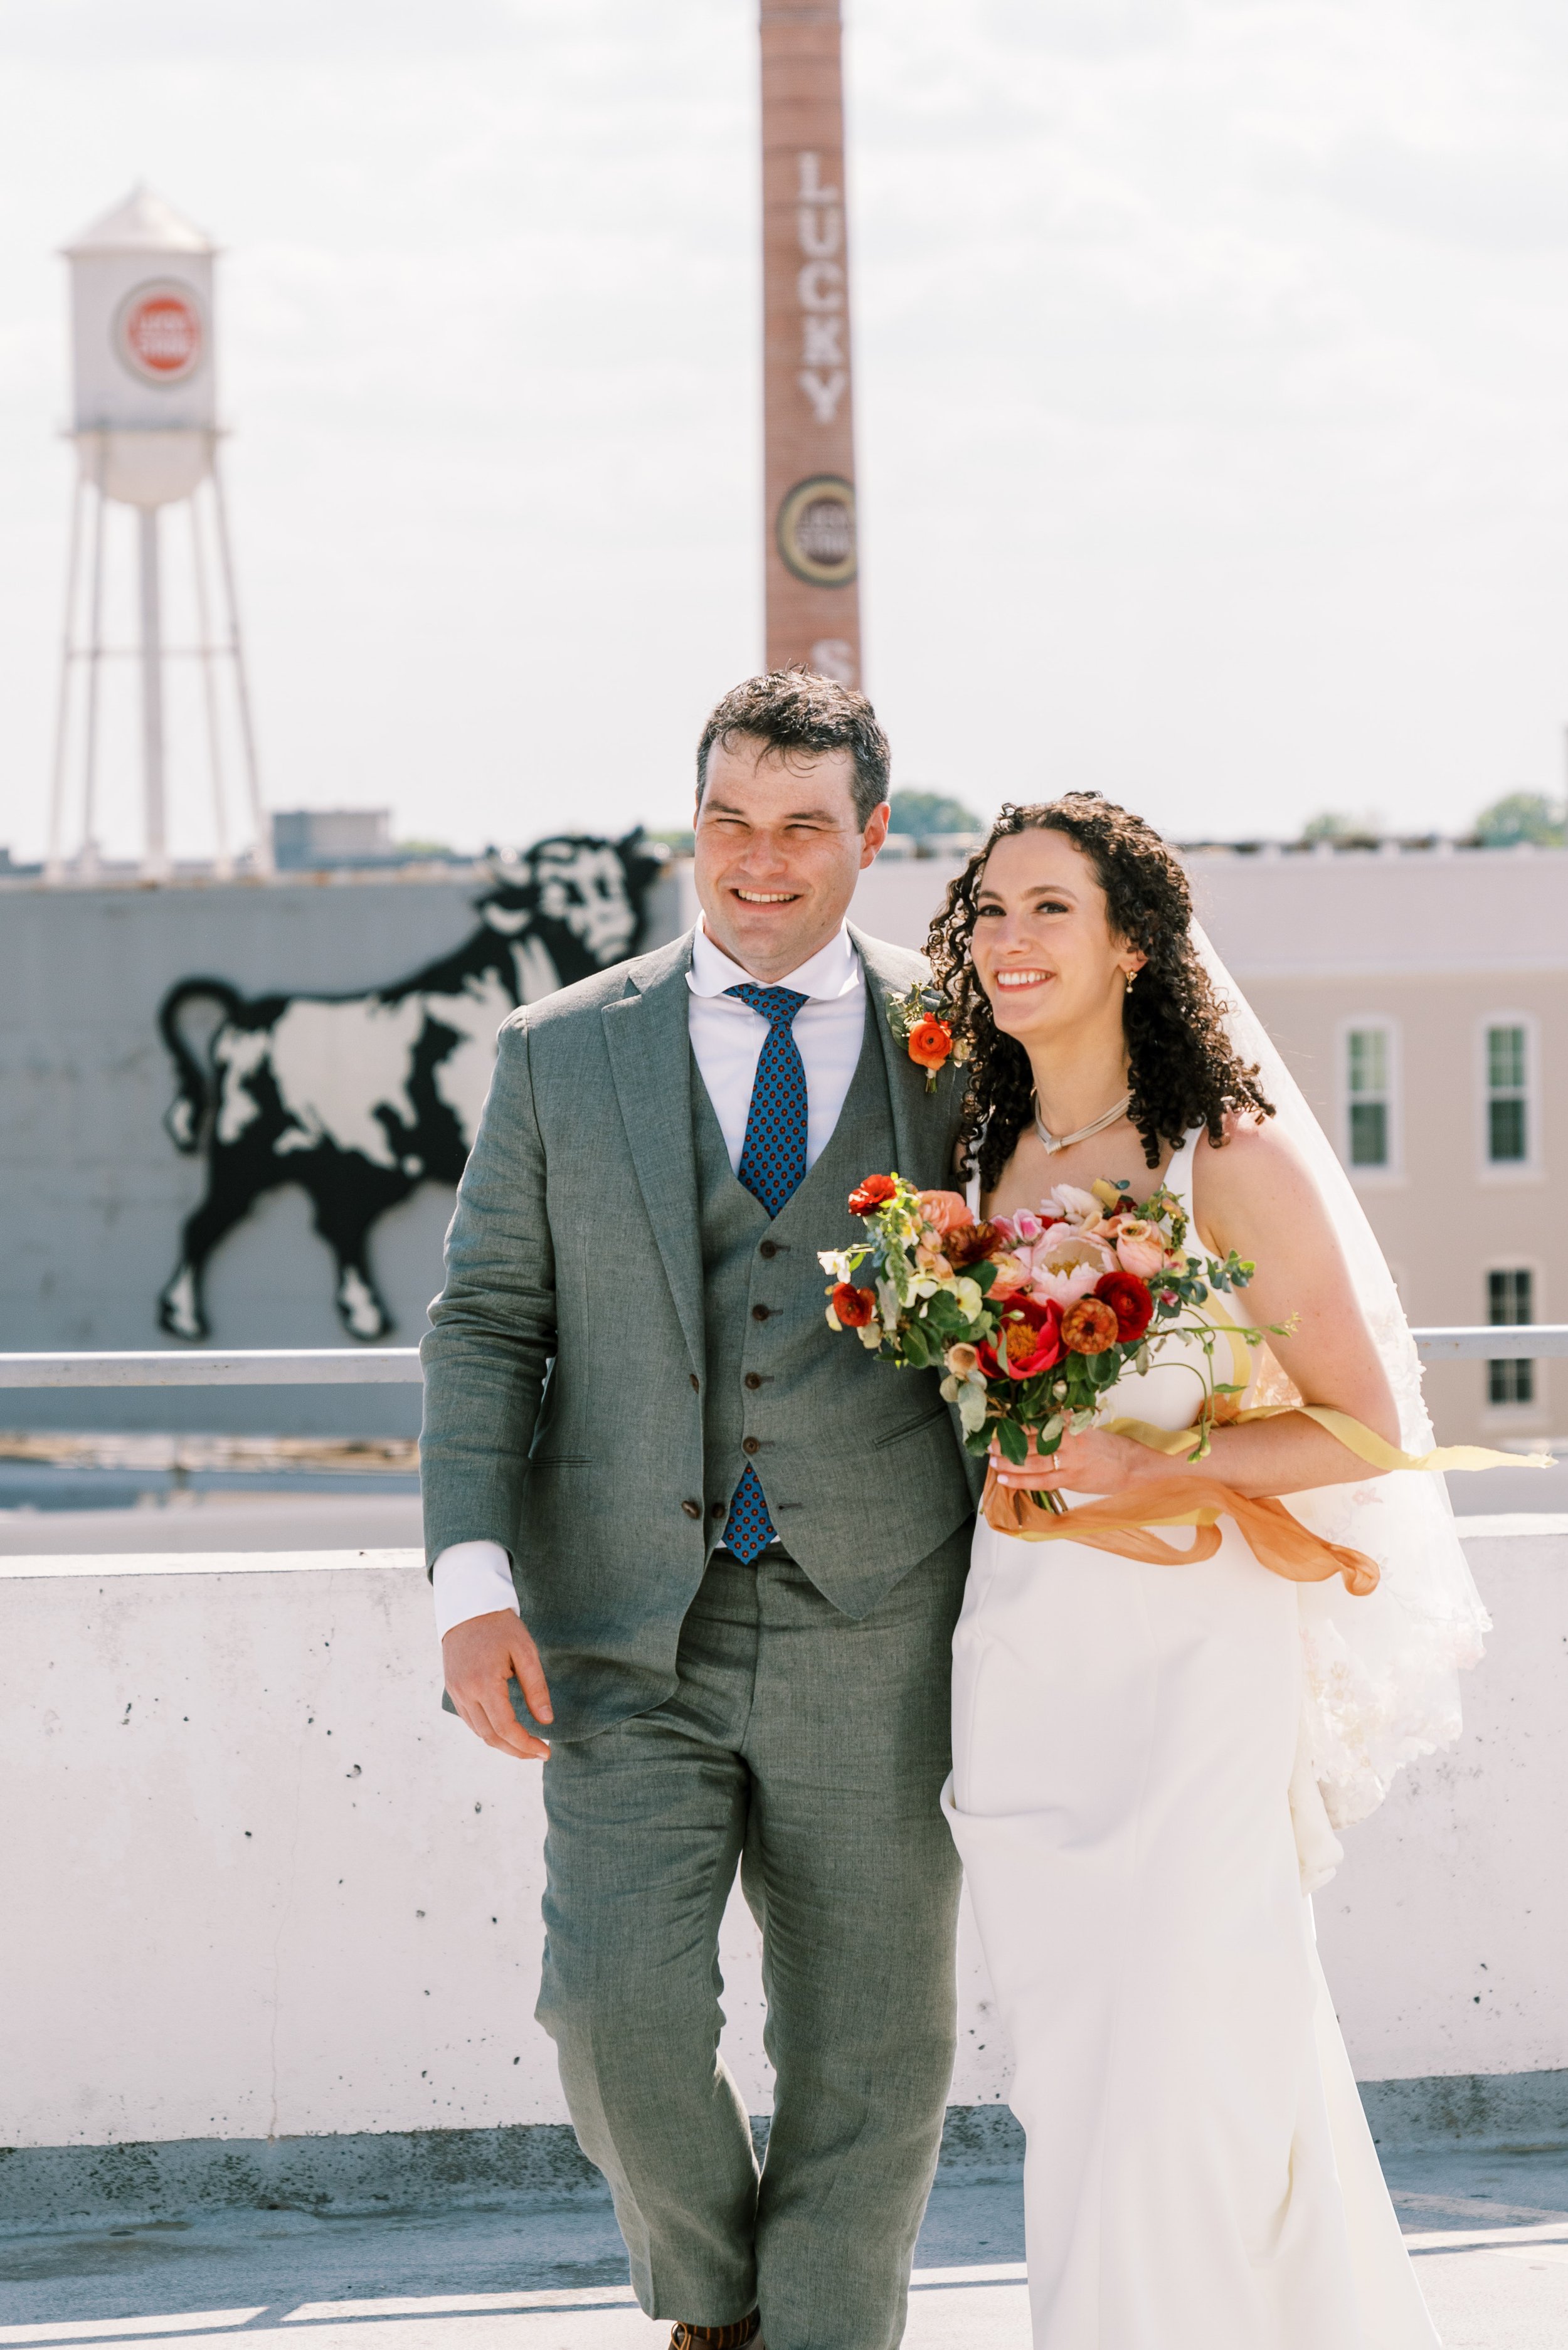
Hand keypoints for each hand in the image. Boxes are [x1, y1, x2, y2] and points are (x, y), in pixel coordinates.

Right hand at [442, 1609, 553, 1760]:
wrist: (468, 1606)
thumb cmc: (500, 1626)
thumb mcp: (525, 1651)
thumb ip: (536, 1688)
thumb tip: (546, 1721)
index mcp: (484, 1683)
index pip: (505, 1728)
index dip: (526, 1745)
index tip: (546, 1752)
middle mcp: (465, 1692)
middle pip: (490, 1737)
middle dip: (516, 1750)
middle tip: (538, 1753)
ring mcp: (455, 1692)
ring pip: (478, 1732)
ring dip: (501, 1744)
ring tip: (525, 1745)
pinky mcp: (452, 1689)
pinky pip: (470, 1720)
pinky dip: (487, 1731)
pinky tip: (504, 1730)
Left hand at [990, 1425, 1153, 1493]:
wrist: (1131, 1466)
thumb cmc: (1107, 1448)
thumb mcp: (1085, 1429)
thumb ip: (1062, 1427)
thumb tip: (1036, 1424)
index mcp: (1071, 1424)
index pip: (1037, 1423)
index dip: (1017, 1425)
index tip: (1000, 1424)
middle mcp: (1068, 1440)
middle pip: (1031, 1441)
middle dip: (1008, 1443)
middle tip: (989, 1443)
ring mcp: (1068, 1461)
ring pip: (1032, 1461)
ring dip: (1009, 1461)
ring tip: (992, 1460)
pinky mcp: (1070, 1479)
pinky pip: (1040, 1481)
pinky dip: (1020, 1480)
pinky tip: (1005, 1478)